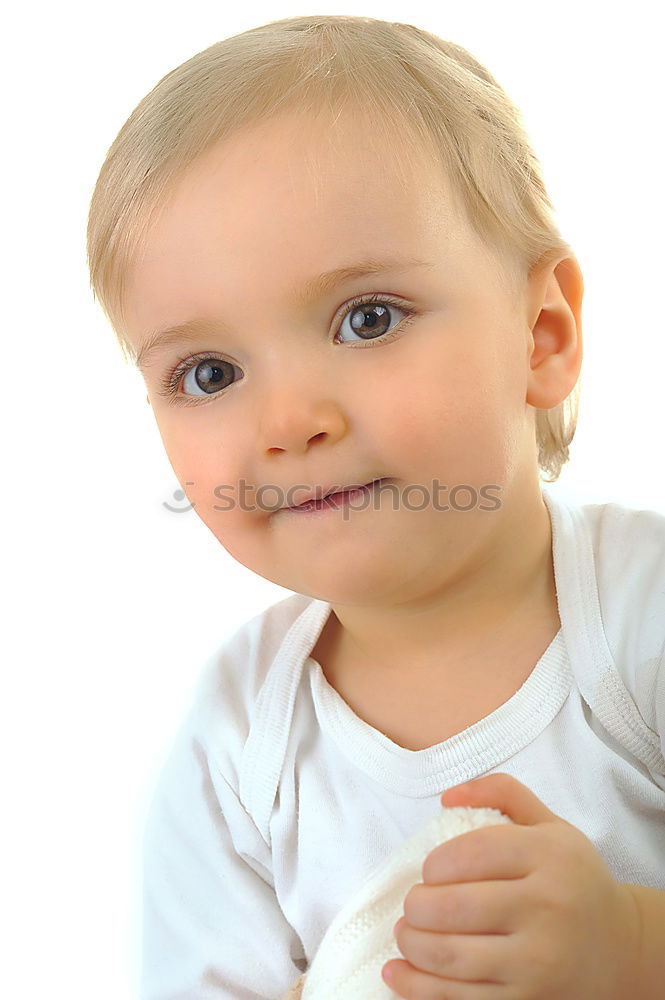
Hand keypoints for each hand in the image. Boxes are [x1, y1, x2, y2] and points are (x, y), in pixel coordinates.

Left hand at [382, 773, 640, 998]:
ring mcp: (539, 962)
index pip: (472, 853)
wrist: (618, 947)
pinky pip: (461, 998)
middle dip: (416, 906)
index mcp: (551, 857)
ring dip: (412, 944)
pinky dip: (418, 987)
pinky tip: (398, 971)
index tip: (429, 870)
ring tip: (406, 932)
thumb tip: (447, 796)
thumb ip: (501, 792)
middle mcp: (549, 908)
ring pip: (452, 956)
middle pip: (455, 906)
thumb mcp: (549, 824)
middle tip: (412, 904)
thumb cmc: (572, 879)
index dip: (435, 863)